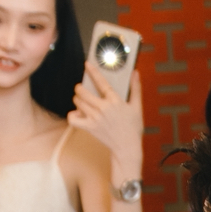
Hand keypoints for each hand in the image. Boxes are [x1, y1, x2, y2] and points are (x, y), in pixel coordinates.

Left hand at [69, 65, 144, 181]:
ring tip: (82, 100)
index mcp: (115, 101)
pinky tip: (78, 113)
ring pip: (78, 102)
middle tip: (82, 88)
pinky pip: (73, 119)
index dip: (93, 72)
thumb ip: (135, 88)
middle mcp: (103, 108)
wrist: (127, 147)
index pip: (101, 82)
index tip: (87, 64)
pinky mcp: (89, 128)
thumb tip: (135, 73)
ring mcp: (95, 118)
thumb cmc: (133, 127)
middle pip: (83, 92)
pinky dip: (73, 115)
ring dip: (77, 99)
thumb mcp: (137, 106)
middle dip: (80, 88)